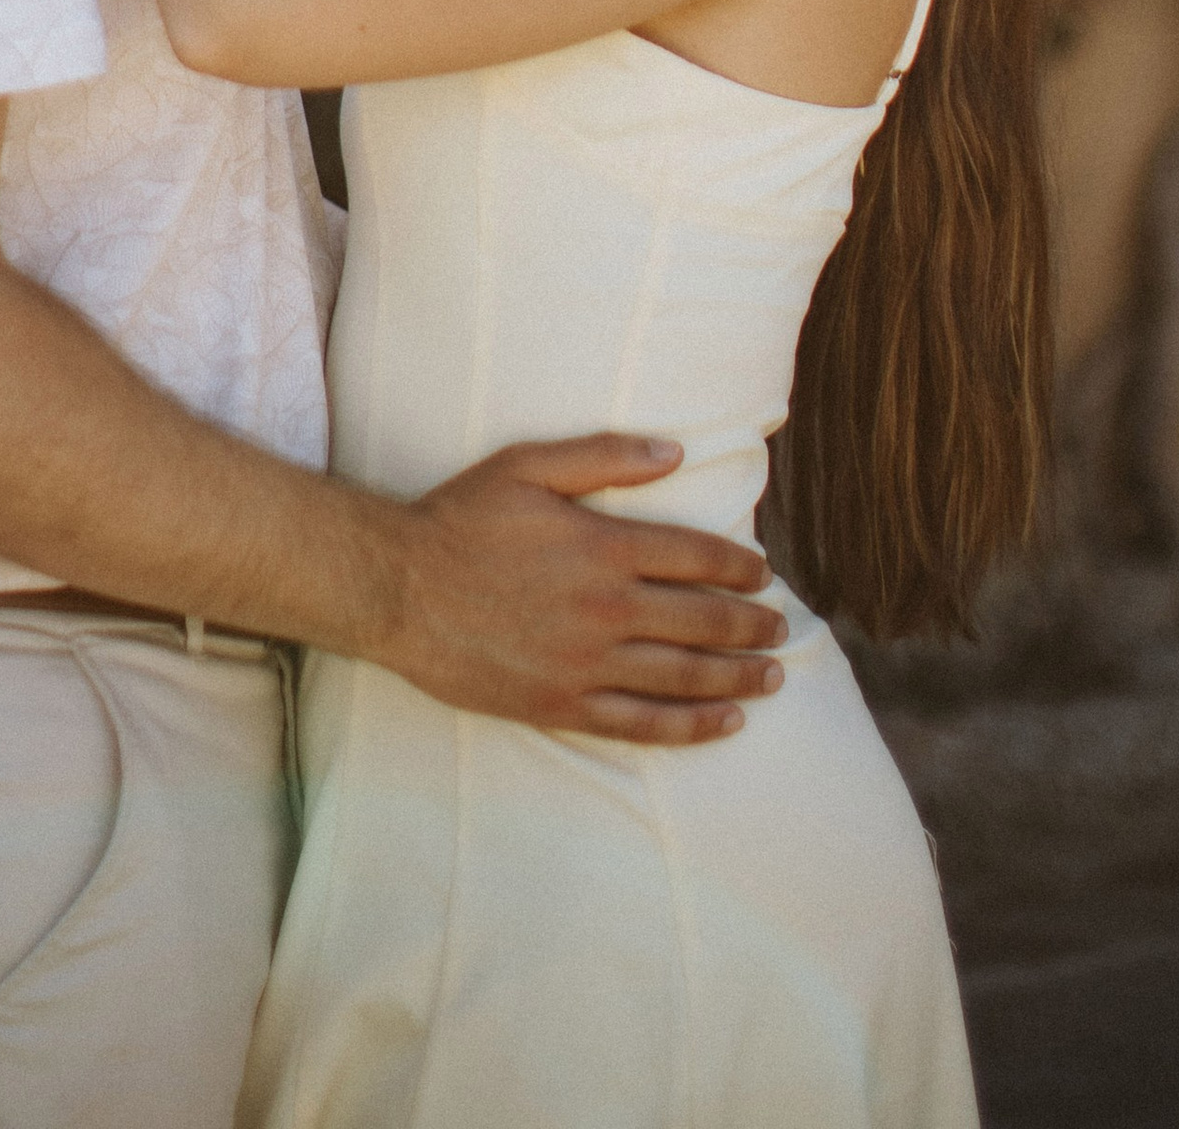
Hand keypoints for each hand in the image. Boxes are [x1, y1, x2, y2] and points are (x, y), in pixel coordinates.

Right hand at [382, 436, 786, 744]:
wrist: (398, 589)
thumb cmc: (460, 518)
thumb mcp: (528, 465)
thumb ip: (605, 455)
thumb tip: (676, 451)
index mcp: (603, 545)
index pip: (696, 556)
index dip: (739, 566)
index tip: (763, 573)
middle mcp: (606, 608)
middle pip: (703, 620)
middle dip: (752, 625)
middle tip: (780, 627)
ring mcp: (587, 663)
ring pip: (685, 675)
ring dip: (738, 676)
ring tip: (773, 676)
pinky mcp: (563, 705)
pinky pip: (643, 724)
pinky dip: (692, 726)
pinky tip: (726, 723)